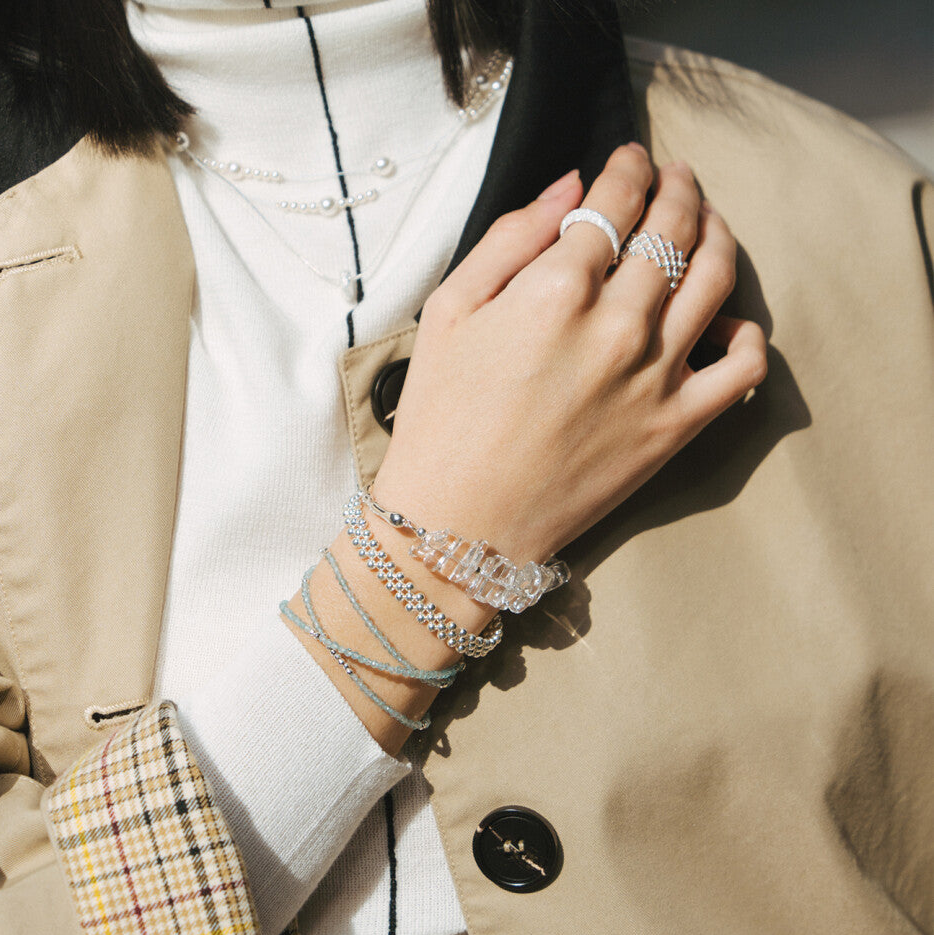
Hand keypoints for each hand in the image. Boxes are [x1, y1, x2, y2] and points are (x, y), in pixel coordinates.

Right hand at [373, 143, 767, 562]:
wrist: (460, 525)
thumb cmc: (441, 421)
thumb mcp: (447, 314)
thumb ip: (509, 240)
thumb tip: (568, 188)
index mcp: (555, 290)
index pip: (615, 201)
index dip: (627, 167)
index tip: (628, 159)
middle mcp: (617, 325)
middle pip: (674, 229)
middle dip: (679, 187)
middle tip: (675, 176)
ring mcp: (654, 378)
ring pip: (717, 280)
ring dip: (718, 234)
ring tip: (707, 221)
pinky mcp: (675, 428)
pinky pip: (742, 367)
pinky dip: (746, 333)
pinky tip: (724, 321)